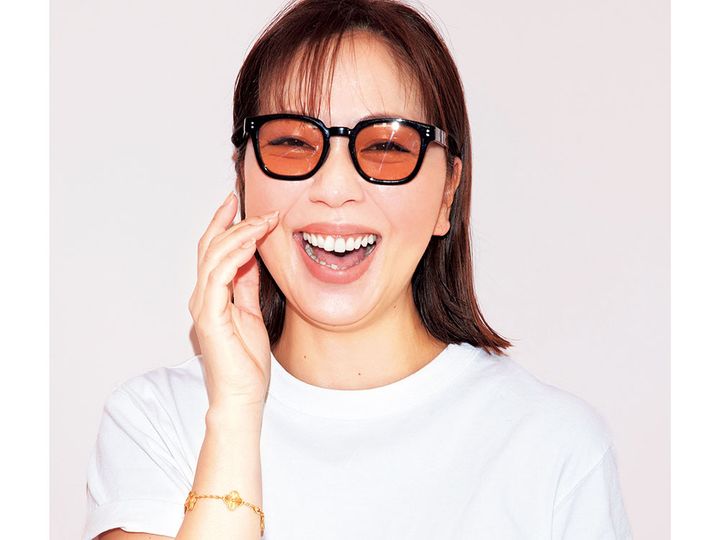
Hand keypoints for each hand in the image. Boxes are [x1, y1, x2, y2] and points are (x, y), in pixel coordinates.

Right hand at [188, 191, 278, 410]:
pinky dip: (234, 256)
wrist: (242, 395)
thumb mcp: (252, 313)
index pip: (213, 251)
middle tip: (259, 208)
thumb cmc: (245, 362)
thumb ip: (247, 285)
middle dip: (233, 223)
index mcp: (212, 295)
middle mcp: (202, 297)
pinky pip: (219, 277)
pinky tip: (251, 245)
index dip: (223, 224)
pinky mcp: (209, 317)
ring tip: (262, 222)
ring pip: (214, 257)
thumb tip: (252, 259)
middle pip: (211, 247)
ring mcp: (203, 306)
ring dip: (240, 235)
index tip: (237, 203)